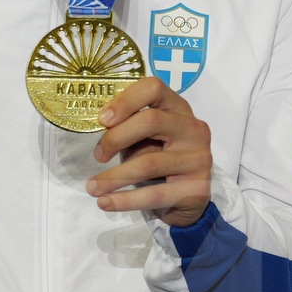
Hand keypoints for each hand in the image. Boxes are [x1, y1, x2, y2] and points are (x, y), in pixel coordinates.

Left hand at [85, 75, 212, 227]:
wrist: (186, 199)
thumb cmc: (159, 159)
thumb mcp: (144, 139)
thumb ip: (128, 131)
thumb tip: (100, 138)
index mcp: (178, 108)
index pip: (154, 88)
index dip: (125, 100)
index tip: (102, 119)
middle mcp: (193, 128)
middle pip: (151, 121)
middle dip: (116, 137)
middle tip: (98, 156)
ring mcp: (199, 158)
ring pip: (149, 163)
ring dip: (113, 177)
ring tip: (92, 187)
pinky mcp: (196, 188)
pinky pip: (154, 194)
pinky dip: (125, 200)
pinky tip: (106, 202)